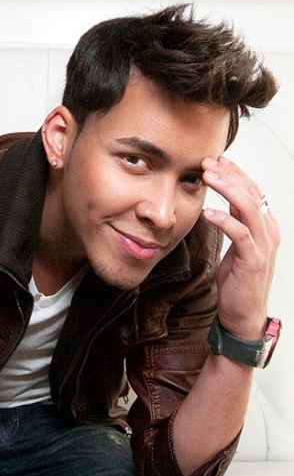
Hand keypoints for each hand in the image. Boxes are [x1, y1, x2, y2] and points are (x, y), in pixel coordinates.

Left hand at [202, 156, 279, 338]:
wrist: (243, 314)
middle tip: (207, 162)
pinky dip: (223, 220)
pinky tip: (208, 213)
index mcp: (264, 226)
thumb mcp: (235, 246)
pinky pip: (239, 233)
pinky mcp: (253, 259)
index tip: (214, 161)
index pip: (252, 190)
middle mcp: (268, 231)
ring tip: (207, 177)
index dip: (234, 173)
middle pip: (251, 192)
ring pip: (248, 207)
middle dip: (228, 174)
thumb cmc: (238, 282)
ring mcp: (263, 244)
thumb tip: (223, 205)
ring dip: (226, 189)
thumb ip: (234, 225)